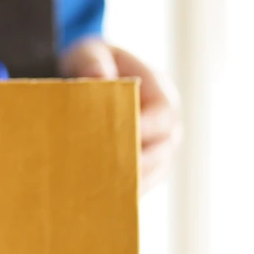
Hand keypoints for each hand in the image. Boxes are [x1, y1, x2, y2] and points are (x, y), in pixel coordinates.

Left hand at [60, 38, 181, 193]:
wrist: (87, 76)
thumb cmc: (92, 62)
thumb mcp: (90, 52)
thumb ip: (93, 62)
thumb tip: (98, 78)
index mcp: (160, 92)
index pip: (162, 114)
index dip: (143, 128)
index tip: (117, 139)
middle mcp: (166, 124)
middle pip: (161, 151)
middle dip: (133, 163)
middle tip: (103, 174)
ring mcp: (157, 148)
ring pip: (151, 174)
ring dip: (127, 184)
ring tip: (98, 193)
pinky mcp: (141, 167)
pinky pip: (137, 185)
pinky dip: (120, 193)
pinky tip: (96, 201)